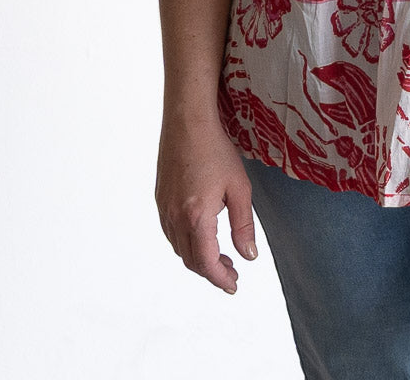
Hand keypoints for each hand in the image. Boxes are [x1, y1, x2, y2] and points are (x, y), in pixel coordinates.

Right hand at [155, 115, 258, 292]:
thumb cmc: (216, 150)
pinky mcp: (160, 199)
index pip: (206, 263)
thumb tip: (249, 256)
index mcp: (196, 218)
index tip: (233, 285)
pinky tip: (203, 234)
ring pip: (179, 248)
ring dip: (199, 258)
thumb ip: (243, 225)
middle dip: (211, 271)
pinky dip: (187, 243)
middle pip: (191, 260)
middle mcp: (175, 218)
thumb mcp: (239, 188)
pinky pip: (171, 233)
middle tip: (232, 272)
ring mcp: (164, 209)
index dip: (220, 278)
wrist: (187, 123)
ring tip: (221, 256)